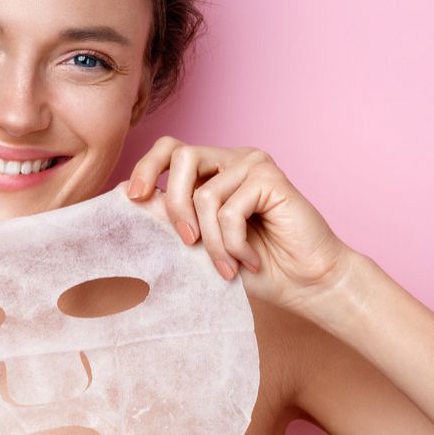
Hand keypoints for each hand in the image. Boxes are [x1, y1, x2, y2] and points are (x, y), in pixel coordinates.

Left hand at [125, 136, 357, 315]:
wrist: (305, 285)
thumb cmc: (252, 267)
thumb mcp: (200, 242)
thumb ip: (171, 217)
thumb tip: (127, 193)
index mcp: (212, 170)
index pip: (168, 149)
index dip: (145, 168)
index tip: (133, 198)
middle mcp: (231, 159)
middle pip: (181, 156)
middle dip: (175, 204)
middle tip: (187, 242)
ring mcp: (253, 165)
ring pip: (204, 195)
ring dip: (211, 242)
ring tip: (227, 266)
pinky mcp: (272, 178)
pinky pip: (230, 211)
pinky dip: (233, 244)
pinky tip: (248, 260)